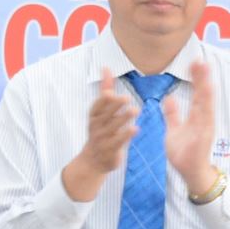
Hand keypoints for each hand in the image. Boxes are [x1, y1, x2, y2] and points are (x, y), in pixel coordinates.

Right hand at [61, 69, 141, 201]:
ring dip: (123, 119)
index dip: (103, 101)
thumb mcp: (100, 110)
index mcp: (94, 116)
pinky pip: (118, 143)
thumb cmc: (100, 130)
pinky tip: (136, 129)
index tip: (111, 93)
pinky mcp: (110, 151)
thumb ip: (105, 89)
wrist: (93, 160)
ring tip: (135, 110)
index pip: (97, 107)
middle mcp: (97, 127)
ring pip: (113, 128)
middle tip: (125, 98)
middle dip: (114, 107)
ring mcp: (102, 139)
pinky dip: (126, 136)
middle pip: (105, 116)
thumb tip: (106, 68)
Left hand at [163, 53, 221, 196]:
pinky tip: (207, 89)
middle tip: (199, 59)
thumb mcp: (173, 130)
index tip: (194, 63)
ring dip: (205, 85)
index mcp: (195, 117)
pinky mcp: (204, 133)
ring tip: (204, 69)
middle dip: (201, 77)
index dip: (195, 79)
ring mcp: (205, 125)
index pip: (196, 94)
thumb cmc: (184, 154)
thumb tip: (169, 98)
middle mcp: (202, 118)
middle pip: (202, 94)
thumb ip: (172, 115)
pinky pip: (206, 115)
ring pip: (206, 101)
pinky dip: (207, 102)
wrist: (190, 173)